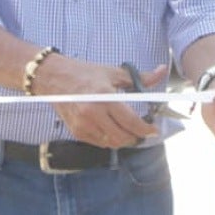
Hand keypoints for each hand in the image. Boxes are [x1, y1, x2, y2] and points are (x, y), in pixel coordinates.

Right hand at [38, 56, 163, 147]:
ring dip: (123, 140)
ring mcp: (83, 125)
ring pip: (111, 143)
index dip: (145, 130)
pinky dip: (108, 139)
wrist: (53, 78)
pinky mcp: (76, 131)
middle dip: (136, 137)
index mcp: (104, 97)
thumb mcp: (113, 72)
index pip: (130, 121)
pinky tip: (112, 130)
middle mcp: (93, 114)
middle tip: (143, 132)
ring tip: (128, 132)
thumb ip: (140, 77)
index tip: (154, 131)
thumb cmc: (83, 73)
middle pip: (122, 137)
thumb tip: (161, 71)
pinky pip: (98, 142)